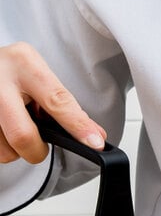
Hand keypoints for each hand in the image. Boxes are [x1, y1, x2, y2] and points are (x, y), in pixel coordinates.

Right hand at [0, 42, 105, 163]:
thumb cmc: (13, 72)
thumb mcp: (39, 77)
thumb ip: (66, 106)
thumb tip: (95, 137)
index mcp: (24, 64)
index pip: (57, 101)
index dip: (78, 126)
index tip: (95, 143)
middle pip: (23, 136)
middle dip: (37, 150)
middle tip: (39, 144)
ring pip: (6, 151)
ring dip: (17, 150)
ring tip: (17, 127)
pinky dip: (5, 147)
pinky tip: (5, 129)